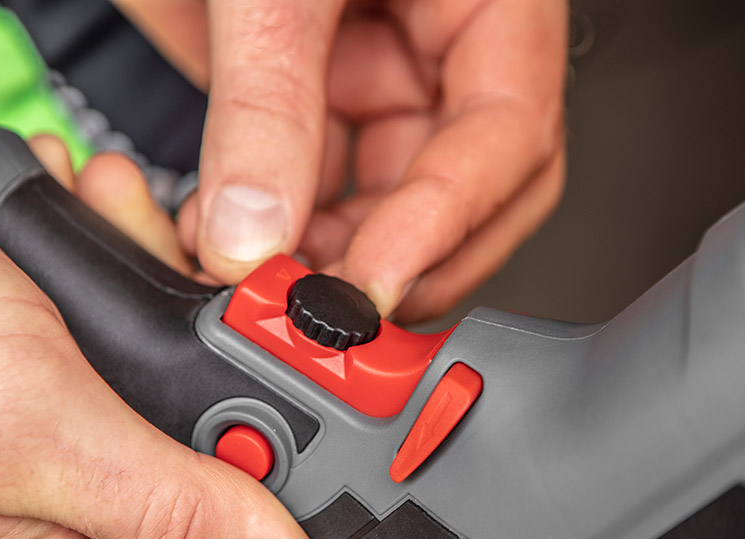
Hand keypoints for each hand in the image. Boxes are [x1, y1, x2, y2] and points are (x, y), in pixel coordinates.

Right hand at [0, 162, 360, 538]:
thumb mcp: (25, 428)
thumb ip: (164, 516)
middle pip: (247, 534)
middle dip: (282, 434)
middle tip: (284, 352)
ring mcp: (75, 474)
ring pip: (206, 437)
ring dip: (211, 351)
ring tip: (164, 265)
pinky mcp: (64, 410)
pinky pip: (152, 378)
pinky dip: (156, 311)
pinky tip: (122, 252)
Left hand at [119, 0, 567, 321]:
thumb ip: (269, 102)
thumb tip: (257, 228)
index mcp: (487, 3)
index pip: (507, 138)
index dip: (445, 223)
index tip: (371, 284)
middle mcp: (443, 50)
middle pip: (468, 196)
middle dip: (400, 260)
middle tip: (328, 303)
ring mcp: (378, 78)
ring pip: (388, 208)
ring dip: (331, 258)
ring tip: (267, 272)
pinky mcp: (313, 99)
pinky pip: (319, 189)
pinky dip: (281, 230)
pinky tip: (238, 242)